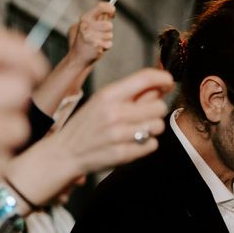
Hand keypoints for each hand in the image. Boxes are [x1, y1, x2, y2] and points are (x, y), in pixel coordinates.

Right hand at [55, 67, 172, 175]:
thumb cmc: (87, 125)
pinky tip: (132, 143)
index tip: (169, 82)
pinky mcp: (124, 154)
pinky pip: (153, 144)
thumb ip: (132, 93)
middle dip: (156, 110)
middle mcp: (114, 113)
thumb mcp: (103, 101)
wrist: (64, 153)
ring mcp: (119, 135)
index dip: (163, 78)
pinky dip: (147, 144)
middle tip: (144, 114)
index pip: (144, 78)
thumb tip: (162, 84)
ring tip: (136, 129)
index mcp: (108, 95)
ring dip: (152, 128)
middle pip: (159, 106)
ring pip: (158, 126)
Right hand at [66, 2, 114, 68]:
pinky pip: (109, 44)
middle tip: (100, 35)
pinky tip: (98, 48)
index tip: (112, 13)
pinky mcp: (95, 45)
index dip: (110, 9)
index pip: (101, 7)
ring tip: (97, 42)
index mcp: (85, 18)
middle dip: (108, 31)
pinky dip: (106, 47)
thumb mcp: (89, 26)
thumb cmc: (86, 41)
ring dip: (106, 40)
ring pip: (110, 35)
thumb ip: (99, 19)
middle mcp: (87, 25)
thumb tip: (110, 12)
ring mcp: (90, 35)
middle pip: (109, 25)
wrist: (77, 57)